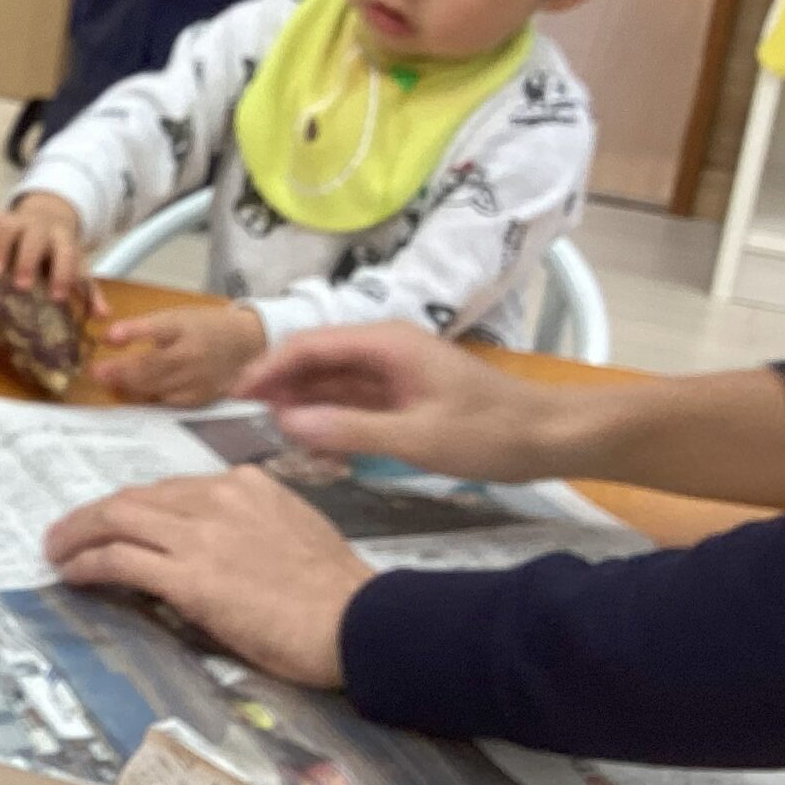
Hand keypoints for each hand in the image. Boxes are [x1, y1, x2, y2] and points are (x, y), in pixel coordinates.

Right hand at [0, 193, 102, 309]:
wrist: (48, 215)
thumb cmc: (59, 251)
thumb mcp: (76, 266)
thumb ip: (88, 291)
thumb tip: (102, 316)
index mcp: (62, 239)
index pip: (67, 254)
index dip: (63, 274)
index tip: (57, 297)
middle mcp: (39, 228)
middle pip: (34, 238)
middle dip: (28, 260)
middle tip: (20, 286)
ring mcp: (15, 221)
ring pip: (6, 227)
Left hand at [44, 468, 369, 687]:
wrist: (358, 621)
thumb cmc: (335, 590)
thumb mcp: (293, 530)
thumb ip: (249, 523)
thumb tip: (212, 542)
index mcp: (245, 484)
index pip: (170, 489)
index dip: (133, 506)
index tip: (114, 521)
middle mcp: (217, 498)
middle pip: (135, 497)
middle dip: (92, 515)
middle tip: (66, 533)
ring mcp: (201, 536)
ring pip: (117, 520)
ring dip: (77, 535)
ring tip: (56, 551)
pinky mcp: (189, 577)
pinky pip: (120, 560)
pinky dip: (88, 563)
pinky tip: (72, 573)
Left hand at [93, 305, 267, 406]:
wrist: (244, 344)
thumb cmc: (202, 327)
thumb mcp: (176, 317)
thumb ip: (145, 328)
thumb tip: (108, 339)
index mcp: (184, 327)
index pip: (158, 328)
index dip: (134, 332)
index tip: (110, 336)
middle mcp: (191, 354)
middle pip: (152, 364)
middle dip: (120, 369)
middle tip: (95, 372)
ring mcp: (196, 379)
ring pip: (155, 385)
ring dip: (128, 384)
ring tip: (107, 381)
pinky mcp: (198, 398)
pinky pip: (166, 400)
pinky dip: (147, 396)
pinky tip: (132, 392)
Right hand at [235, 323, 557, 481]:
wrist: (550, 437)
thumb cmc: (490, 433)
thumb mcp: (417, 438)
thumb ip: (349, 430)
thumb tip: (287, 424)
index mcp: (386, 344)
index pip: (309, 345)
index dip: (267, 368)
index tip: (234, 395)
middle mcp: (385, 349)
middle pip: (315, 359)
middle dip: (278, 385)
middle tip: (241, 416)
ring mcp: (395, 371)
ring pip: (332, 380)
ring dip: (302, 402)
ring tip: (270, 431)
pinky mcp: (405, 394)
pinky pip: (353, 398)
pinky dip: (329, 416)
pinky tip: (314, 440)